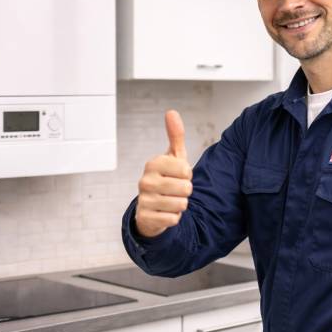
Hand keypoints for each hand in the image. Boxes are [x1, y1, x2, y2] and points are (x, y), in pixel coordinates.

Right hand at [134, 110, 192, 237]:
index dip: (187, 175)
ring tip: (170, 200)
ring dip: (180, 205)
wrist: (151, 207)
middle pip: (186, 188)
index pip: (186, 170)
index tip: (178, 176)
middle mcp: (145, 181)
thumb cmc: (166, 179)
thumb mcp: (173, 157)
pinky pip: (173, 219)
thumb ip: (175, 136)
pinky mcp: (146, 218)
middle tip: (174, 190)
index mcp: (153, 164)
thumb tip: (171, 112)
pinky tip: (165, 212)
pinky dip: (174, 218)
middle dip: (185, 192)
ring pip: (181, 204)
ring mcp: (144, 200)